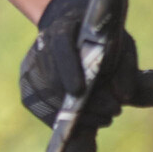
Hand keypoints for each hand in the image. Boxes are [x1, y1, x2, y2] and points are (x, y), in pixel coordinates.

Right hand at [19, 0, 134, 127]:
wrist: (76, 32)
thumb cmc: (103, 39)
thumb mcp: (121, 45)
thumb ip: (125, 68)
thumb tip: (124, 97)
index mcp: (63, 28)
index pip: (60, 46)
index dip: (67, 68)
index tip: (79, 91)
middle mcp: (41, 46)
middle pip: (53, 79)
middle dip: (83, 103)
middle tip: (112, 113)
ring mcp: (31, 67)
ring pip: (46, 99)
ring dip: (77, 115)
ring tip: (105, 119)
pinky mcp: (27, 87)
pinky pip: (41, 110)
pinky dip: (63, 120)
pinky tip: (87, 124)